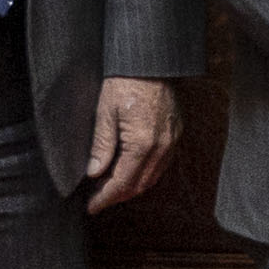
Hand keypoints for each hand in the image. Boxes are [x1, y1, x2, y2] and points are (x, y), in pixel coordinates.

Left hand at [84, 77, 179, 212]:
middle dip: (117, 195)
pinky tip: (130, 169)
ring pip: (153, 177)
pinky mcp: (176, 133)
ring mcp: (172, 140)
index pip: (122, 183)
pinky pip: (162, 164)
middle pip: (139, 185)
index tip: (92, 207)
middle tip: (97, 199)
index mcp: (142, 143)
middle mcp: (162, 146)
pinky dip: (145, 173)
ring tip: (110, 186)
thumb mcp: (104, 113)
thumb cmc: (125, 82)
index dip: (105, 198)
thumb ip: (101, 146)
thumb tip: (94, 173)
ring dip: (132, 186)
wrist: (150, 61)